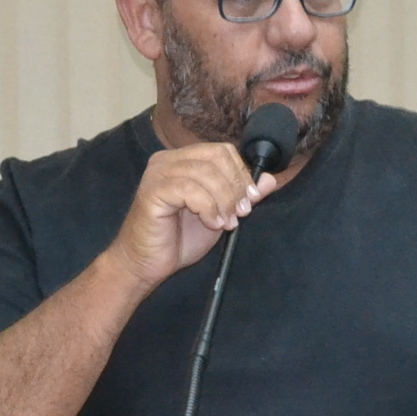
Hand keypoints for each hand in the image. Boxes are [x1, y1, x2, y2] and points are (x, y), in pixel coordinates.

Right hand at [106, 141, 281, 288]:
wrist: (147, 264)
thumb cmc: (179, 239)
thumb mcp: (220, 214)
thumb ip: (241, 195)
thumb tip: (269, 180)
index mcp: (183, 160)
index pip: (221, 151)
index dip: (241, 173)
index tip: (252, 199)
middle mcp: (167, 160)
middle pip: (216, 157)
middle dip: (235, 186)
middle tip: (240, 213)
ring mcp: (158, 174)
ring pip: (205, 173)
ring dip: (223, 200)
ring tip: (225, 222)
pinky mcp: (152, 191)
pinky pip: (190, 190)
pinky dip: (207, 207)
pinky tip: (211, 223)